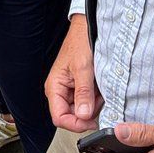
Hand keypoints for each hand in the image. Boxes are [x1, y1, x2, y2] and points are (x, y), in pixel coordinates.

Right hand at [46, 14, 101, 131]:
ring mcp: (70, 90)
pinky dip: (96, 98)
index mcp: (54, 87)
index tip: (91, 121)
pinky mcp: (80, 88)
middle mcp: (60, 91)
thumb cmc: (80, 42)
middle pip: (72, 116)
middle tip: (97, 99)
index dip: (76, 123)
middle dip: (87, 112)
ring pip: (82, 111)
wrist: (87, 29)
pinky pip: (88, 102)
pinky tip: (99, 87)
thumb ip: (83, 93)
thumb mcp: (83, 68)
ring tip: (98, 88)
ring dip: (93, 104)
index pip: (60, 118)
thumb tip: (84, 115)